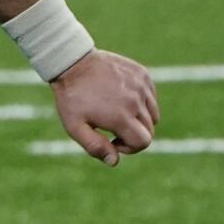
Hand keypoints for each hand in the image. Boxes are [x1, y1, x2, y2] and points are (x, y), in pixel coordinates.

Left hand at [50, 49, 158, 166]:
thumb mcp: (74, 126)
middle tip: (112, 127)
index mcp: (121, 117)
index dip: (130, 147)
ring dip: (139, 118)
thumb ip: (94, 146)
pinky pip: (151, 96)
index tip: (113, 141)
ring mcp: (141, 86)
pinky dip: (141, 101)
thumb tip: (114, 161)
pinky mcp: (142, 74)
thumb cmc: (71, 97)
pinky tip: (121, 97)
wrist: (72, 62)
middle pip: (149, 130)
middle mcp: (136, 101)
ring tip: (117, 112)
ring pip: (152, 114)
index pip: (143, 142)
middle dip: (133, 134)